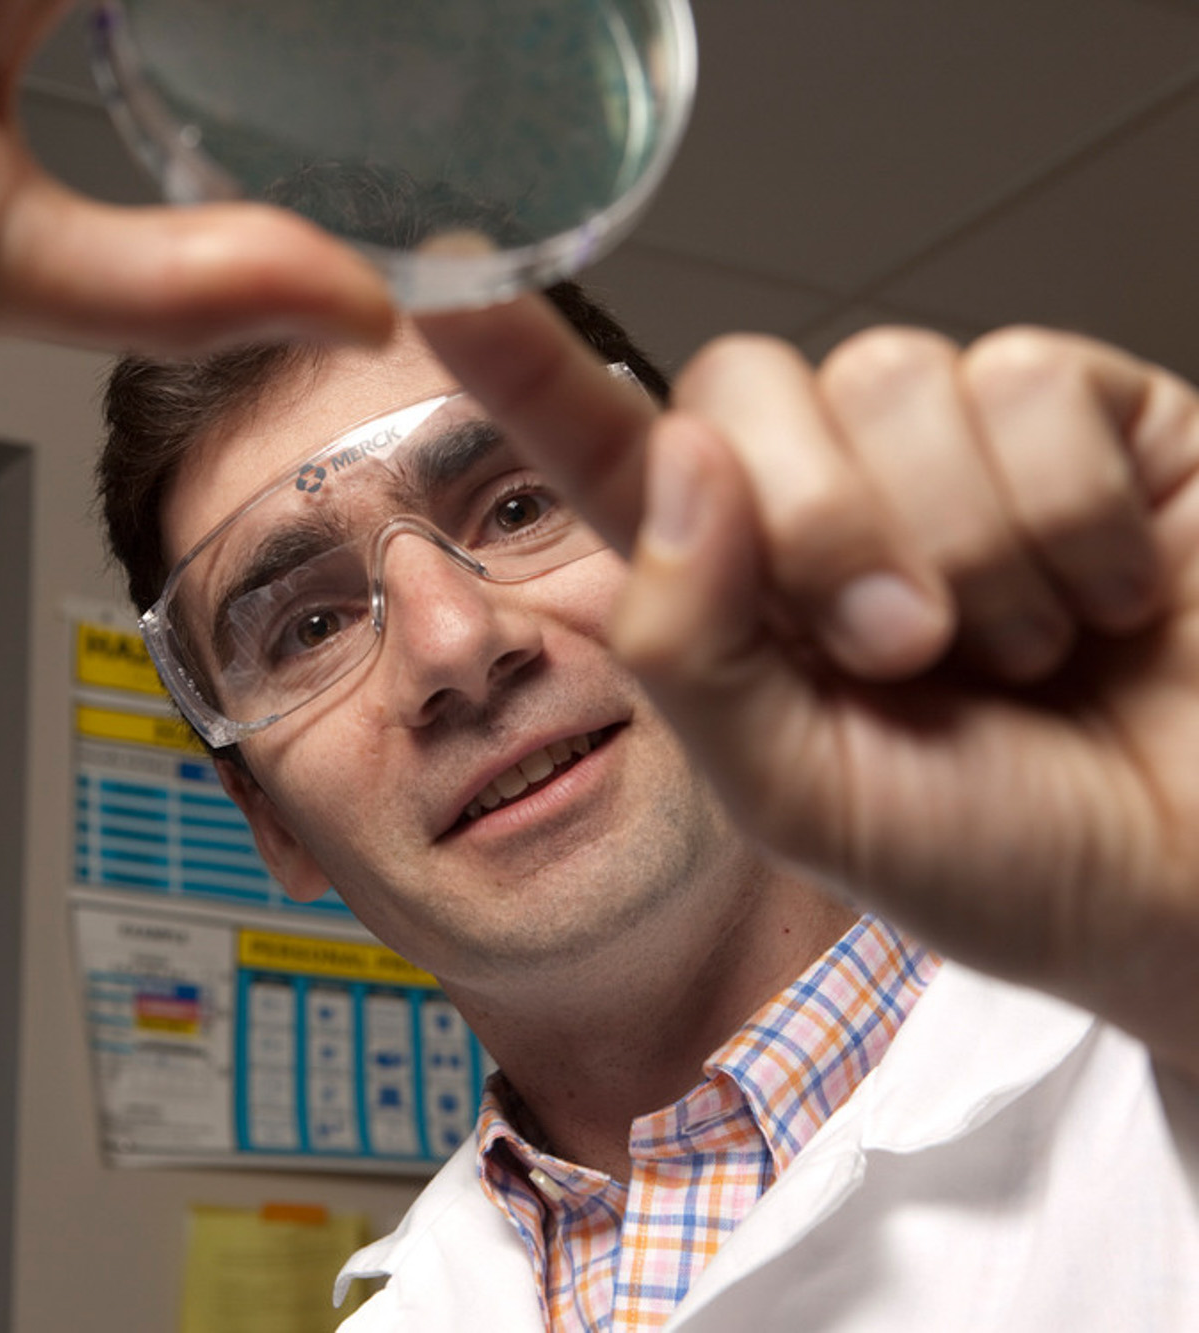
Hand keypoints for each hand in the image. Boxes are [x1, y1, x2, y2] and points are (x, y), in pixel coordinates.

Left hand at [428, 302, 1198, 1070]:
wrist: (1194, 884)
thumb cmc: (1005, 858)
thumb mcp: (799, 798)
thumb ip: (694, 651)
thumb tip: (676, 463)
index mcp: (735, 589)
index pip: (607, 454)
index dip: (530, 372)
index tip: (450, 292)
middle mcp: (831, 496)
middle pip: (744, 387)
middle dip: (820, 528)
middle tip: (905, 653)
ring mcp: (956, 447)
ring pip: (893, 374)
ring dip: (960, 542)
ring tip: (1020, 648)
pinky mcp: (1090, 415)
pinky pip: (1030, 378)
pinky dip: (1067, 513)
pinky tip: (1104, 596)